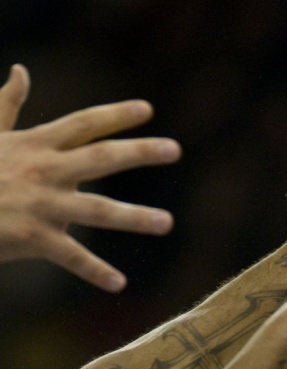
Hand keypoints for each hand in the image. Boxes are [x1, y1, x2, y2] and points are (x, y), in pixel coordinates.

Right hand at [0, 64, 180, 291]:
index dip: (115, 115)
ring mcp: (40, 204)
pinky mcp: (31, 236)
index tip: (147, 110)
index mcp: (35, 145)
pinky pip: (70, 256)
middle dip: (140, 152)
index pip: (83, 124)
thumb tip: (21, 71)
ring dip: (134, 217)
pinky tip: (119, 283)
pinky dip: (95, 271)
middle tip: (174, 149)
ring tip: (167, 222)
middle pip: (101, 157)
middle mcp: (44, 170)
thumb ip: (7, 105)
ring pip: (97, 209)